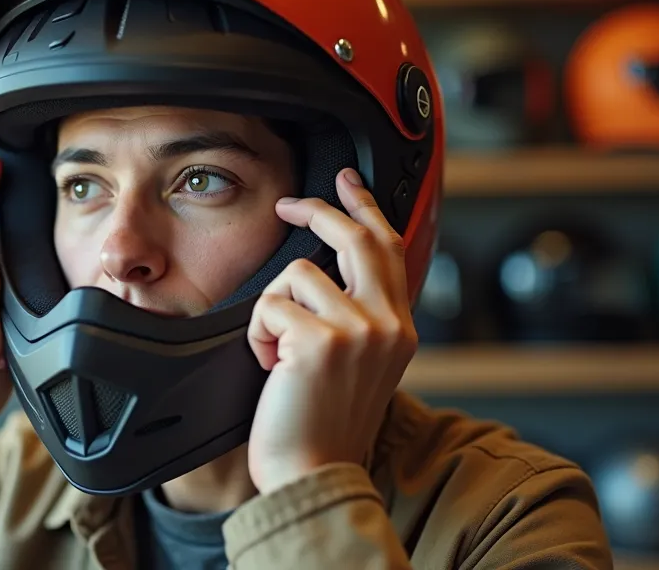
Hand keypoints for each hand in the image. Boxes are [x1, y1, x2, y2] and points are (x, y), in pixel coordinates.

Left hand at [246, 168, 417, 494]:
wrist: (314, 477)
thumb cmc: (322, 428)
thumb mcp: (358, 367)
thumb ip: (357, 318)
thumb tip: (324, 273)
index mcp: (400, 329)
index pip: (389, 249)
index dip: (366, 208)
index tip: (348, 181)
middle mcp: (388, 324)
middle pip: (355, 237)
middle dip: (318, 210)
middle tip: (289, 204)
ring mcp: (359, 330)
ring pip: (297, 272)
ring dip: (273, 307)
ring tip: (277, 353)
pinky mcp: (320, 341)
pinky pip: (270, 305)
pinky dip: (257, 335)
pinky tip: (270, 368)